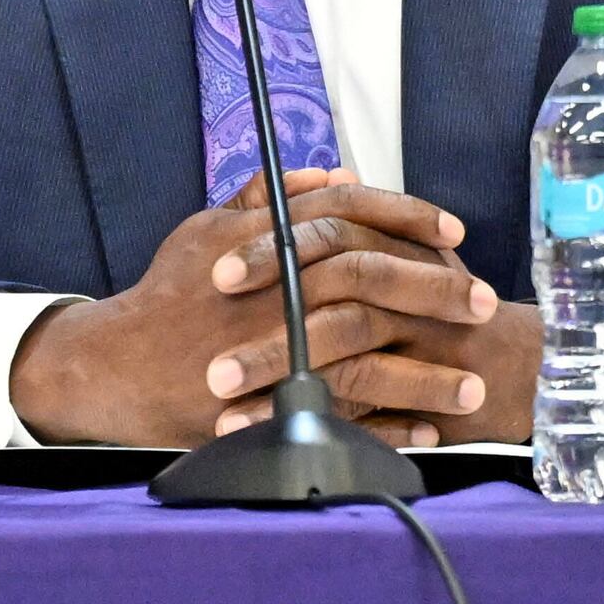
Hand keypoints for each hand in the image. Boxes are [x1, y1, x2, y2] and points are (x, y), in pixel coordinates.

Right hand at [8, 170, 495, 447]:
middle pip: (374, 281)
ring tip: (474, 385)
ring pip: (369, 361)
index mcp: (268, 242)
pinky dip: (390, 426)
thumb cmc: (169, 294)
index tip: (454, 232)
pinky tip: (426, 429)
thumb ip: (269, 198)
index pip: (352, 213)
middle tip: (483, 305)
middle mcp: (278, 292)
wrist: (119, 365)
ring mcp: (276, 353)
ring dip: (428, 375)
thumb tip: (333, 175)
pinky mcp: (272, 408)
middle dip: (437, 292)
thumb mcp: (210, 228)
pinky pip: (345, 420)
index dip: (409, 217)